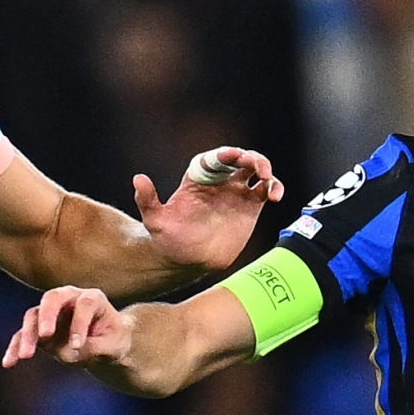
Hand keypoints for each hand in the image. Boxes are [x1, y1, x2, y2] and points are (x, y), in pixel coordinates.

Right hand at [2, 286, 134, 370]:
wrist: (107, 342)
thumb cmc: (114, 340)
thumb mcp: (114, 347)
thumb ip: (96, 348)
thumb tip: (71, 350)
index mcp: (92, 299)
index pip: (84, 305)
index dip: (79, 324)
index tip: (77, 346)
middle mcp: (69, 299)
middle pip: (52, 299)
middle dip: (47, 316)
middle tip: (45, 335)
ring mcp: (51, 312)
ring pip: (33, 316)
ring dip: (28, 335)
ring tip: (25, 356)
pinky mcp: (39, 328)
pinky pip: (23, 334)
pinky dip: (15, 347)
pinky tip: (8, 363)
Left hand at [133, 146, 282, 275]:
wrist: (186, 260)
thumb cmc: (169, 238)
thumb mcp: (155, 220)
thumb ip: (148, 200)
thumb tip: (138, 179)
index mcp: (198, 176)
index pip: (215, 158)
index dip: (226, 154)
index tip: (234, 156)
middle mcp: (219, 180)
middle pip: (239, 159)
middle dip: (250, 158)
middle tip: (257, 167)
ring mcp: (236, 191)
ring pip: (256, 170)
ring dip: (265, 170)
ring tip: (268, 181)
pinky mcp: (250, 205)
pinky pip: (266, 190)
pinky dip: (273, 188)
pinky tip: (275, 195)